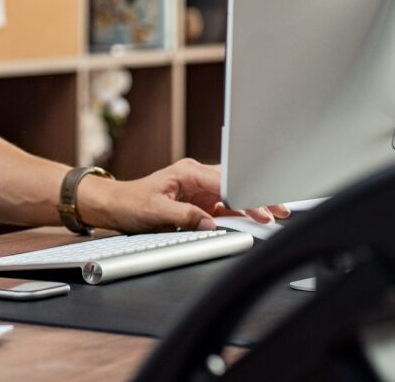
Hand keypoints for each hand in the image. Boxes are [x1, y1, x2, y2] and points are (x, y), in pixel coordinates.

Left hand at [76, 158, 289, 233]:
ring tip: (274, 214)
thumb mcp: (156, 211)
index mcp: (187, 172)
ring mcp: (198, 190)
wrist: (113, 205)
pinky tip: (254, 219)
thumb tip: (210, 223)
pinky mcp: (198, 203)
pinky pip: (223, 206)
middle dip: (257, 196)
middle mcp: (196, 178)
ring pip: (232, 195)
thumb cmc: (130, 202)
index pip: (224, 182)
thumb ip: (185, 217)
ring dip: (252, 205)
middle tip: (280, 209)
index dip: (245, 193)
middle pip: (234, 185)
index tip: (262, 204)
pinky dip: (239, 212)